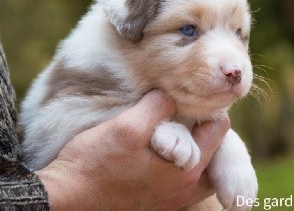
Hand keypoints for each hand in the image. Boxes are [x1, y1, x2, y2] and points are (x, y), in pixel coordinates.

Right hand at [35, 90, 229, 209]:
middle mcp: (187, 186)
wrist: (69, 197)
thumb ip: (158, 106)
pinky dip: (182, 159)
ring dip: (195, 144)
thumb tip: (172, 96)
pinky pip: (185, 177)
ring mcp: (175, 196)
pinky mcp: (162, 200)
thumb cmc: (95, 162)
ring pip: (202, 163)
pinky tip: (163, 148)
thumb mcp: (127, 126)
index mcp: (187, 168)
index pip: (220, 128)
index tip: (189, 97)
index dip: (208, 107)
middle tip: (182, 111)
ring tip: (174, 128)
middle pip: (214, 146)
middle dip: (203, 125)